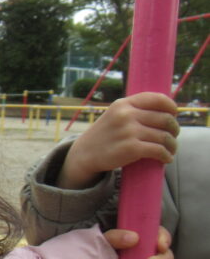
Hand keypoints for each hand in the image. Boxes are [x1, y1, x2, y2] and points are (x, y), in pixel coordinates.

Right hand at [58, 92, 178, 188]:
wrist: (84, 154)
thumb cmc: (105, 135)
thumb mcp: (115, 115)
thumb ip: (134, 110)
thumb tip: (166, 112)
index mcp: (123, 104)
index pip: (157, 99)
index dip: (171, 107)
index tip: (173, 115)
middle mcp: (126, 115)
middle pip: (165, 119)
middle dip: (174, 129)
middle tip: (173, 136)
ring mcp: (129, 131)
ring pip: (165, 136)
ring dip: (172, 145)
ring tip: (171, 150)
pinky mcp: (131, 148)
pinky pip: (159, 150)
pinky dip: (166, 156)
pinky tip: (166, 158)